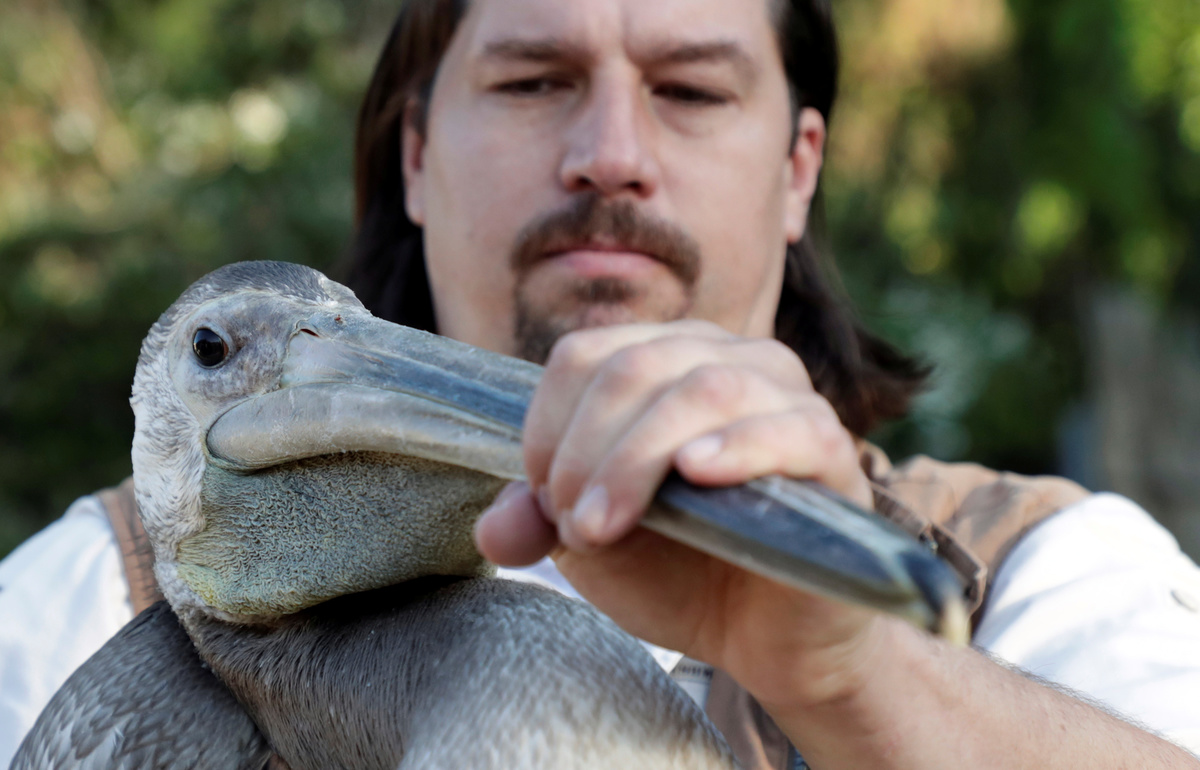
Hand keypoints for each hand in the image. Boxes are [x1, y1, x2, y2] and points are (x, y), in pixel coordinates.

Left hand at [474, 320, 883, 709]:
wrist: (765, 638)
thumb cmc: (681, 571)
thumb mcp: (594, 544)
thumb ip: (541, 521)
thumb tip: (494, 529)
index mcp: (664, 361)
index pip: (586, 354)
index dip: (548, 424)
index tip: (546, 499)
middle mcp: (728, 359)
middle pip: (635, 366)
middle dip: (586, 451)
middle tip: (573, 527)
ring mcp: (787, 398)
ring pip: (703, 388)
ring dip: (637, 458)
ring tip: (604, 526)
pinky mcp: (832, 452)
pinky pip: (789, 428)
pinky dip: (737, 445)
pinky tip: (694, 473)